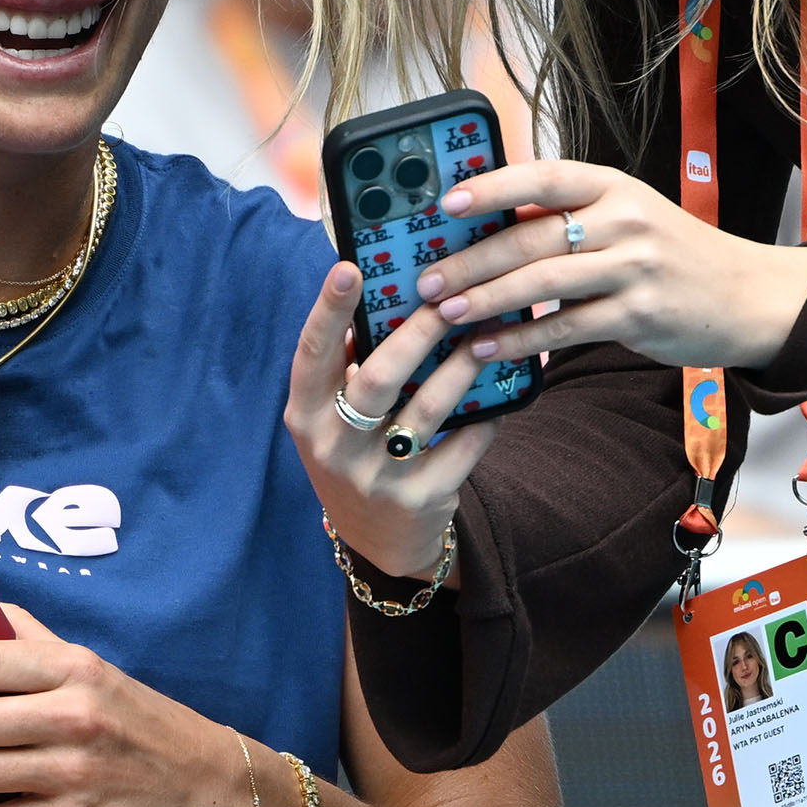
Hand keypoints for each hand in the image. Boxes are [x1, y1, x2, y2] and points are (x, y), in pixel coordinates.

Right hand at [282, 262, 498, 579]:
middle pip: (377, 377)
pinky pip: (462, 446)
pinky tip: (501, 394)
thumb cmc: (358, 452)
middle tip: (450, 298)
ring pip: (427, 409)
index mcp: (306, 415)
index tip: (349, 267)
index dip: (328, 309)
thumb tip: (384, 294)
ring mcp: (375, 477)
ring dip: (461, 367)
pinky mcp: (419, 499)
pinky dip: (484, 417)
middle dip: (418, 332)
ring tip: (485, 337)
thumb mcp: (335, 417)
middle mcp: (333, 448)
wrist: (379, 539)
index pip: (311, 354)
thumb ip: (348, 365)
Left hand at [415, 161, 806, 371]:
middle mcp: (624, 219)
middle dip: (470, 260)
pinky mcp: (639, 313)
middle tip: (426, 279)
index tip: (444, 205)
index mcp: (612, 185)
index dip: (489, 187)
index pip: (541, 177)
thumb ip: (569, 219)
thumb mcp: (628, 218)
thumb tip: (490, 228)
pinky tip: (487, 346)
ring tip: (444, 313)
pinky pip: (565, 326)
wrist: (745, 295)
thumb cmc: (673, 256)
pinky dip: (521, 338)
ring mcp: (634, 266)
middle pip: (531, 237)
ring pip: (542, 282)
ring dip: (485, 300)